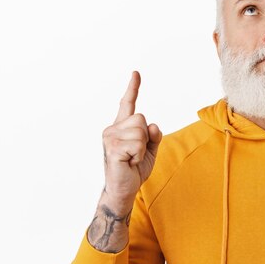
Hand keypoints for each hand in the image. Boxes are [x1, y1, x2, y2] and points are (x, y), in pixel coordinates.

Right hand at [101, 71, 161, 212]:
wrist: (124, 190)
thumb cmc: (134, 170)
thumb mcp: (150, 150)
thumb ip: (154, 136)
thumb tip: (152, 125)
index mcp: (122, 127)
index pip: (128, 104)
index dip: (133, 88)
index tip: (136, 73)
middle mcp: (113, 128)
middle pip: (141, 118)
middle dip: (146, 137)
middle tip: (136, 154)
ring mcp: (110, 137)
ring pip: (141, 130)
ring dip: (143, 148)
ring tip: (132, 159)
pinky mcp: (113, 147)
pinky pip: (138, 144)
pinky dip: (139, 156)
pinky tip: (130, 163)